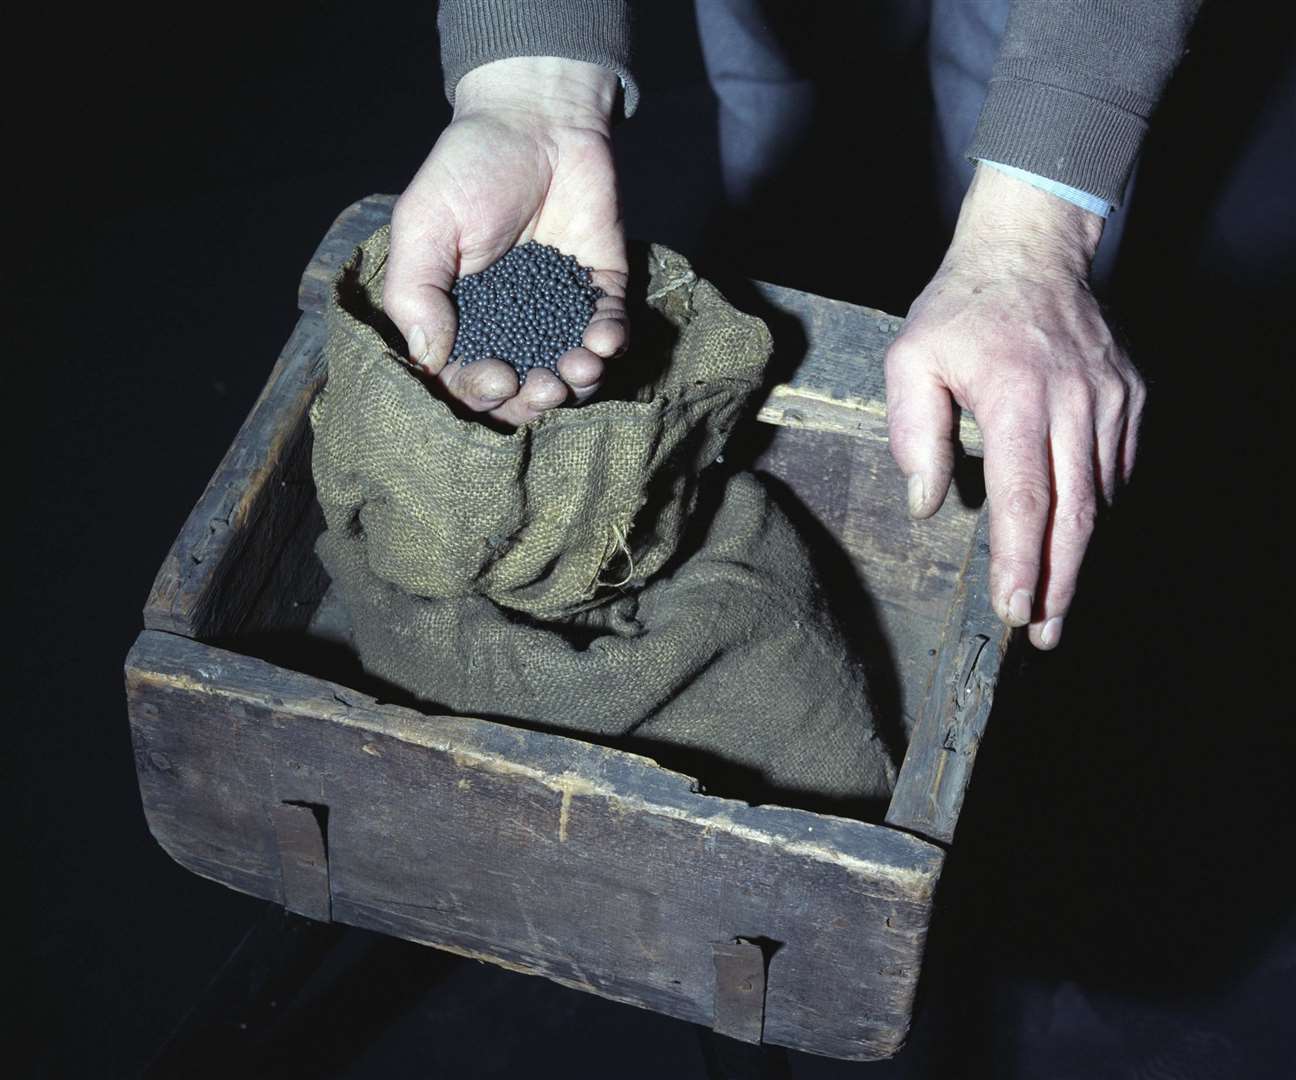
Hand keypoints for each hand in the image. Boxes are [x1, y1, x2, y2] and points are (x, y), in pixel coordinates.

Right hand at [384, 57, 628, 426]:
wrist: (538, 119)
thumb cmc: (470, 168)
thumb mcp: (424, 225)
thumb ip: (416, 292)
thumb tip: (428, 359)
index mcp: (461, 317)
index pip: (468, 378)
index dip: (482, 392)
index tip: (498, 378)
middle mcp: (510, 324)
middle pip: (522, 390)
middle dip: (534, 400)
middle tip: (544, 387)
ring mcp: (558, 311)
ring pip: (569, 373)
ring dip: (577, 384)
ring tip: (579, 369)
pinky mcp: (600, 291)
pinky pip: (609, 332)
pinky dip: (609, 344)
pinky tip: (604, 339)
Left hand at [885, 165, 1144, 649]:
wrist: (1029, 250)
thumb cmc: (961, 310)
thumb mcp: (911, 359)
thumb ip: (913, 433)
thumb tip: (927, 503)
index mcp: (1015, 396)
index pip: (1023, 497)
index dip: (1020, 560)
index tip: (1013, 609)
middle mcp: (1073, 402)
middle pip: (1076, 513)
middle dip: (1061, 581)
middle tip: (1046, 631)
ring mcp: (1111, 400)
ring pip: (1102, 497)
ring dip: (1081, 554)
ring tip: (1057, 602)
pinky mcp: (1131, 396)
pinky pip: (1118, 469)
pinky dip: (1098, 509)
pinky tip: (1075, 538)